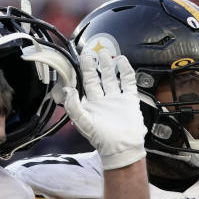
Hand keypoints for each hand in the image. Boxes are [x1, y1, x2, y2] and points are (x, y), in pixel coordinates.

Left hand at [63, 50, 146, 169]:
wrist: (122, 147)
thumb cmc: (101, 138)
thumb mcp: (83, 122)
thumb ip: (73, 106)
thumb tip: (68, 91)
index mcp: (91, 104)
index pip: (87, 82)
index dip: (85, 69)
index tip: (83, 56)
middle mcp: (103, 100)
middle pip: (99, 77)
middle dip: (96, 64)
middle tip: (94, 51)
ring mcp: (117, 99)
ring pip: (113, 78)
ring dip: (110, 65)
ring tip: (107, 53)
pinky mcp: (129, 101)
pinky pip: (128, 82)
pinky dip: (126, 71)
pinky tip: (123, 62)